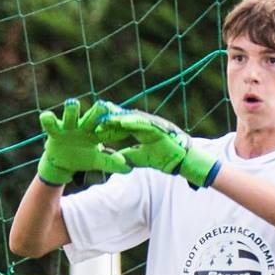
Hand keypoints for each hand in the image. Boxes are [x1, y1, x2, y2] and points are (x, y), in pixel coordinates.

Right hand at [36, 98, 131, 185]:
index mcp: (96, 133)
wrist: (63, 161)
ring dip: (71, 110)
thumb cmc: (83, 157)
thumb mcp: (97, 161)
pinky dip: (47, 119)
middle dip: (97, 112)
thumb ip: (111, 163)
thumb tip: (129, 169)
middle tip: (103, 105)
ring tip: (72, 103)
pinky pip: (50, 124)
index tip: (127, 127)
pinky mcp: (55, 130)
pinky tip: (46, 115)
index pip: (109, 130)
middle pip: (92, 117)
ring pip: (70, 116)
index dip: (117, 129)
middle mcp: (84, 126)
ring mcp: (69, 127)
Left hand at [99, 107, 220, 188]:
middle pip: (124, 118)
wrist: (179, 162)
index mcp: (139, 131)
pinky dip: (132, 122)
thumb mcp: (136, 158)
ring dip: (118, 116)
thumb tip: (108, 157)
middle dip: (110, 116)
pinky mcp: (158, 127)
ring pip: (132, 118)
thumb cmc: (161, 158)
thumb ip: (123, 156)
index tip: (94, 127)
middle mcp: (144, 125)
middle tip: (95, 112)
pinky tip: (121, 121)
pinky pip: (143, 123)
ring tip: (105, 115)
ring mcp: (151, 124)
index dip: (108, 126)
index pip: (120, 125)